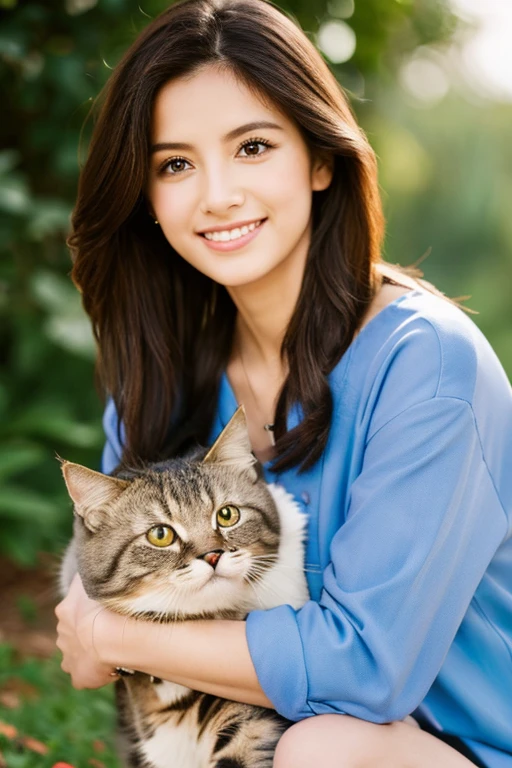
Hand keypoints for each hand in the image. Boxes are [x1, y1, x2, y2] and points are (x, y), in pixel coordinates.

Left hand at [55, 573, 118, 688]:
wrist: (107, 636)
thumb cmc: (103, 604)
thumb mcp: (90, 580)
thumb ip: (85, 575)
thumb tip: (84, 565)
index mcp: (65, 612)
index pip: (72, 610)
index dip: (87, 612)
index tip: (101, 612)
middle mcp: (62, 636)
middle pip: (72, 634)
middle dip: (85, 633)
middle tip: (107, 630)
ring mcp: (69, 658)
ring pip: (76, 655)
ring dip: (88, 653)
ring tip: (109, 649)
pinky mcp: (78, 677)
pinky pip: (84, 676)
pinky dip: (94, 673)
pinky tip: (109, 667)